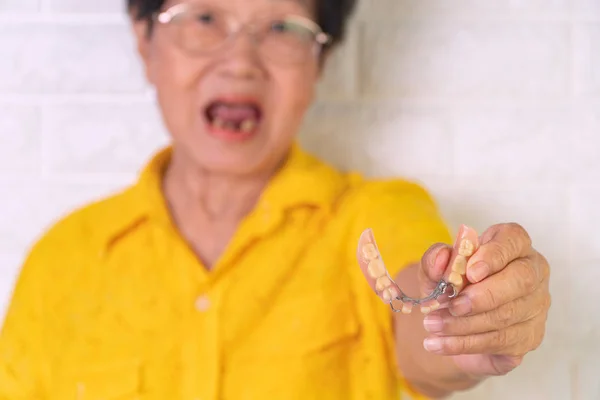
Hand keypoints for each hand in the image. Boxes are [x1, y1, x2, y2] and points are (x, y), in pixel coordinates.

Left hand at [420, 223, 550, 376]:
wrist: (456, 324)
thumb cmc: (452, 286)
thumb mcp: (436, 271)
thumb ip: (435, 260)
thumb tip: (442, 257)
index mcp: (512, 245)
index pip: (513, 239)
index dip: (494, 255)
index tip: (470, 271)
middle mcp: (532, 272)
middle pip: (521, 280)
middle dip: (483, 296)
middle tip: (452, 306)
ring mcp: (536, 306)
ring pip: (507, 315)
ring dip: (465, 324)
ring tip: (432, 325)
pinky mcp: (530, 336)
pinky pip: (500, 341)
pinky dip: (465, 343)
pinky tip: (439, 344)